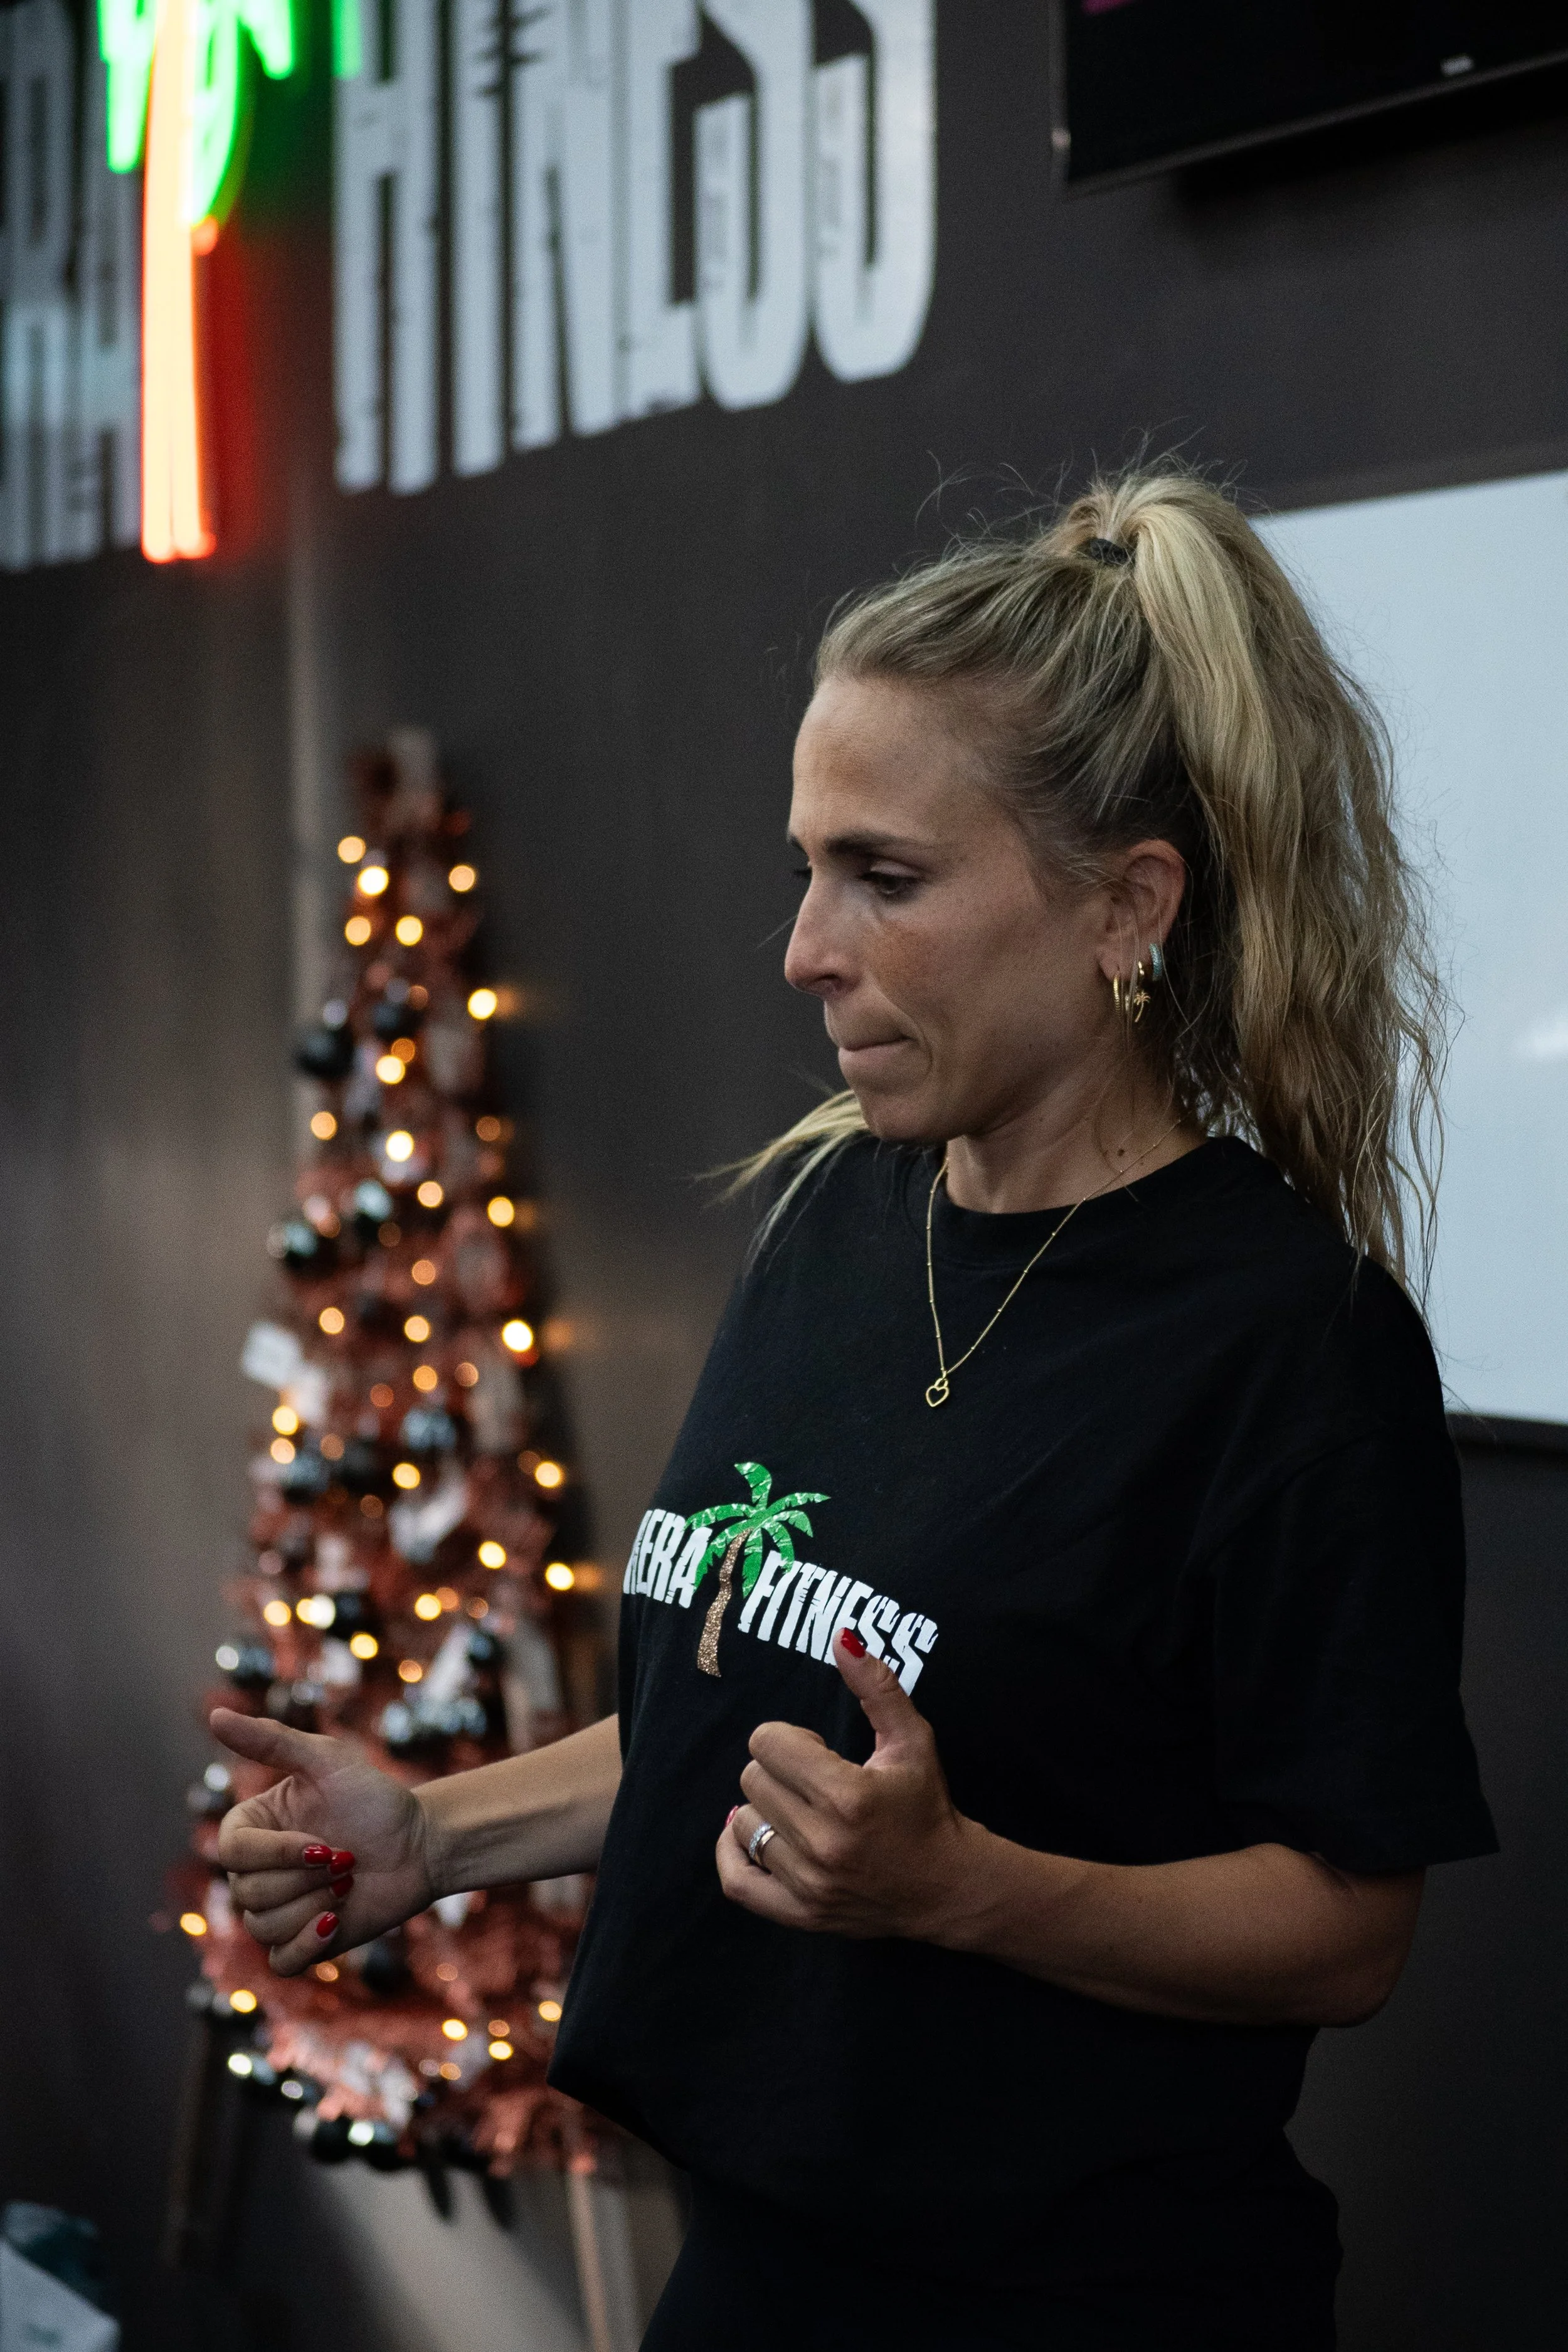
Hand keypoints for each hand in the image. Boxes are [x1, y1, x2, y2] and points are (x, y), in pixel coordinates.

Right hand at [211, 1709, 436, 1975]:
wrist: (421, 1844)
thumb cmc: (375, 1798)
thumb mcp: (327, 1761)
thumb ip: (270, 1741)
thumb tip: (214, 1716)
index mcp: (251, 1830)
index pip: (234, 1853)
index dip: (279, 1854)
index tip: (327, 1845)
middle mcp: (256, 1871)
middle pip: (249, 1893)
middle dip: (307, 1879)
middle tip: (347, 1860)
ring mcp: (277, 1910)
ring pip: (265, 1926)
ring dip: (316, 1904)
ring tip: (349, 1883)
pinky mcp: (301, 1944)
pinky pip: (281, 1962)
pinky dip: (307, 1945)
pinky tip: (336, 1921)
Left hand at [715, 1630, 980, 1941]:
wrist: (947, 1886)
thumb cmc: (927, 1806)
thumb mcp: (912, 1740)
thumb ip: (877, 1686)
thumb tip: (842, 1637)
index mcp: (848, 1795)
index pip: (768, 1744)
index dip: (790, 1739)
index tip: (818, 1751)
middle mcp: (824, 1842)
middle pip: (752, 1780)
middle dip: (778, 1771)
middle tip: (812, 1781)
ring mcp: (809, 1884)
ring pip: (743, 1823)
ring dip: (765, 1810)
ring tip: (799, 1812)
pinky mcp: (801, 1914)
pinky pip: (737, 1881)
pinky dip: (732, 1853)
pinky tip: (752, 1833)